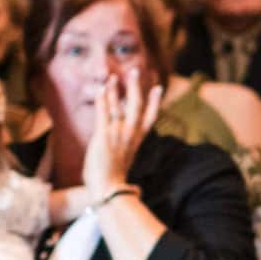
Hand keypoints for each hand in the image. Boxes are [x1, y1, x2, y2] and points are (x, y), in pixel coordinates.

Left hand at [82, 69, 162, 200]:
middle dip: (136, 86)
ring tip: (113, 75)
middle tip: (135, 70)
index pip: (150, 117)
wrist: (108, 189)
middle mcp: (130, 134)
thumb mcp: (124, 166)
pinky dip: (103, 98)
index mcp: (137, 141)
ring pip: (119, 105)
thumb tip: (132, 174)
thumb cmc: (113, 181)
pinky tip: (102, 88)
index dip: (155, 101)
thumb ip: (126, 157)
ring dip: (116, 88)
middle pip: (137, 105)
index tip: (158, 87)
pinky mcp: (104, 135)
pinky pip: (104, 111)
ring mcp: (117, 133)